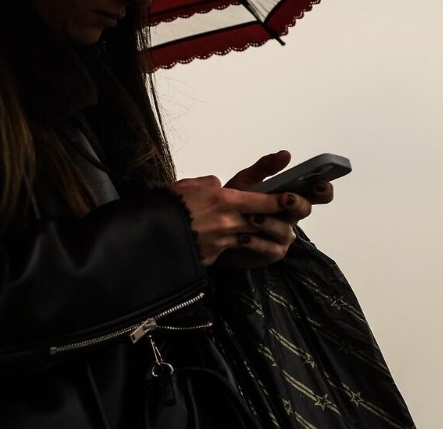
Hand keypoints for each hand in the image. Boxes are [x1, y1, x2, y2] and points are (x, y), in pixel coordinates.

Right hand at [170, 174, 287, 266]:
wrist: (149, 234)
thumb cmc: (168, 205)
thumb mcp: (190, 185)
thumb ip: (210, 184)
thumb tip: (219, 186)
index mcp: (223, 200)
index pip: (261, 201)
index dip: (279, 202)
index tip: (293, 200)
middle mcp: (227, 222)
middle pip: (259, 222)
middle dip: (273, 221)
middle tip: (284, 219)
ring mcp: (220, 242)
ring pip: (246, 238)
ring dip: (253, 235)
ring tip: (257, 232)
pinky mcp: (212, 257)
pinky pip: (226, 249)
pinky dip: (230, 245)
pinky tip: (225, 243)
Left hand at [216, 150, 332, 268]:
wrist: (216, 227)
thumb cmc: (235, 202)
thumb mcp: (246, 181)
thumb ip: (264, 168)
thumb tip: (286, 154)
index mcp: (290, 196)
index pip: (315, 193)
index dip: (323, 189)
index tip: (320, 184)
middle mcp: (290, 216)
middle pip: (304, 209)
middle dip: (296, 203)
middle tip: (285, 198)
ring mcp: (283, 236)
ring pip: (285, 231)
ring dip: (270, 224)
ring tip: (253, 217)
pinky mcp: (272, 252)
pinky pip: (270, 248)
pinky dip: (257, 243)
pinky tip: (244, 237)